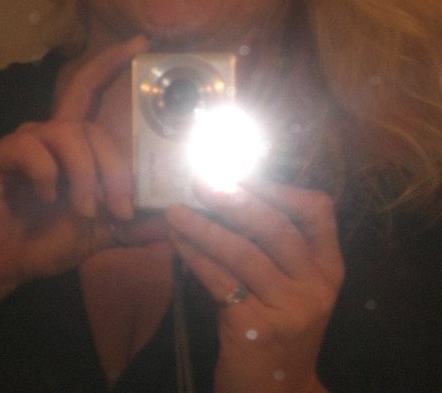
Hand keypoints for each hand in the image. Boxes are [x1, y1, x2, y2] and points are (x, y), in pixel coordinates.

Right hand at [0, 35, 147, 300]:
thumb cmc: (43, 243)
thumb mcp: (99, 233)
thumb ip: (134, 224)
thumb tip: (176, 219)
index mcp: (70, 145)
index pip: (91, 92)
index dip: (112, 64)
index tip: (142, 42)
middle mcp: (46, 134)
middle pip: (89, 127)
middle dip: (113, 166)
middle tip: (121, 208)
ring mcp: (20, 142)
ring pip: (67, 134)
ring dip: (85, 175)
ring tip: (85, 212)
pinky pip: (31, 148)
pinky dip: (47, 174)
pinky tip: (46, 198)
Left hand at [166, 181, 343, 392]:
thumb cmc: (279, 329)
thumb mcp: (291, 288)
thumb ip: (273, 247)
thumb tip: (228, 193)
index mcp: (328, 269)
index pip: (318, 212)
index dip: (280, 188)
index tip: (243, 173)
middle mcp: (316, 287)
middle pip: (277, 227)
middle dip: (236, 198)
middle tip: (203, 179)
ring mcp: (289, 310)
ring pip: (244, 252)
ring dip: (204, 226)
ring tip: (175, 209)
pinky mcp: (257, 328)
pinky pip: (219, 280)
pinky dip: (193, 255)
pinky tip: (176, 240)